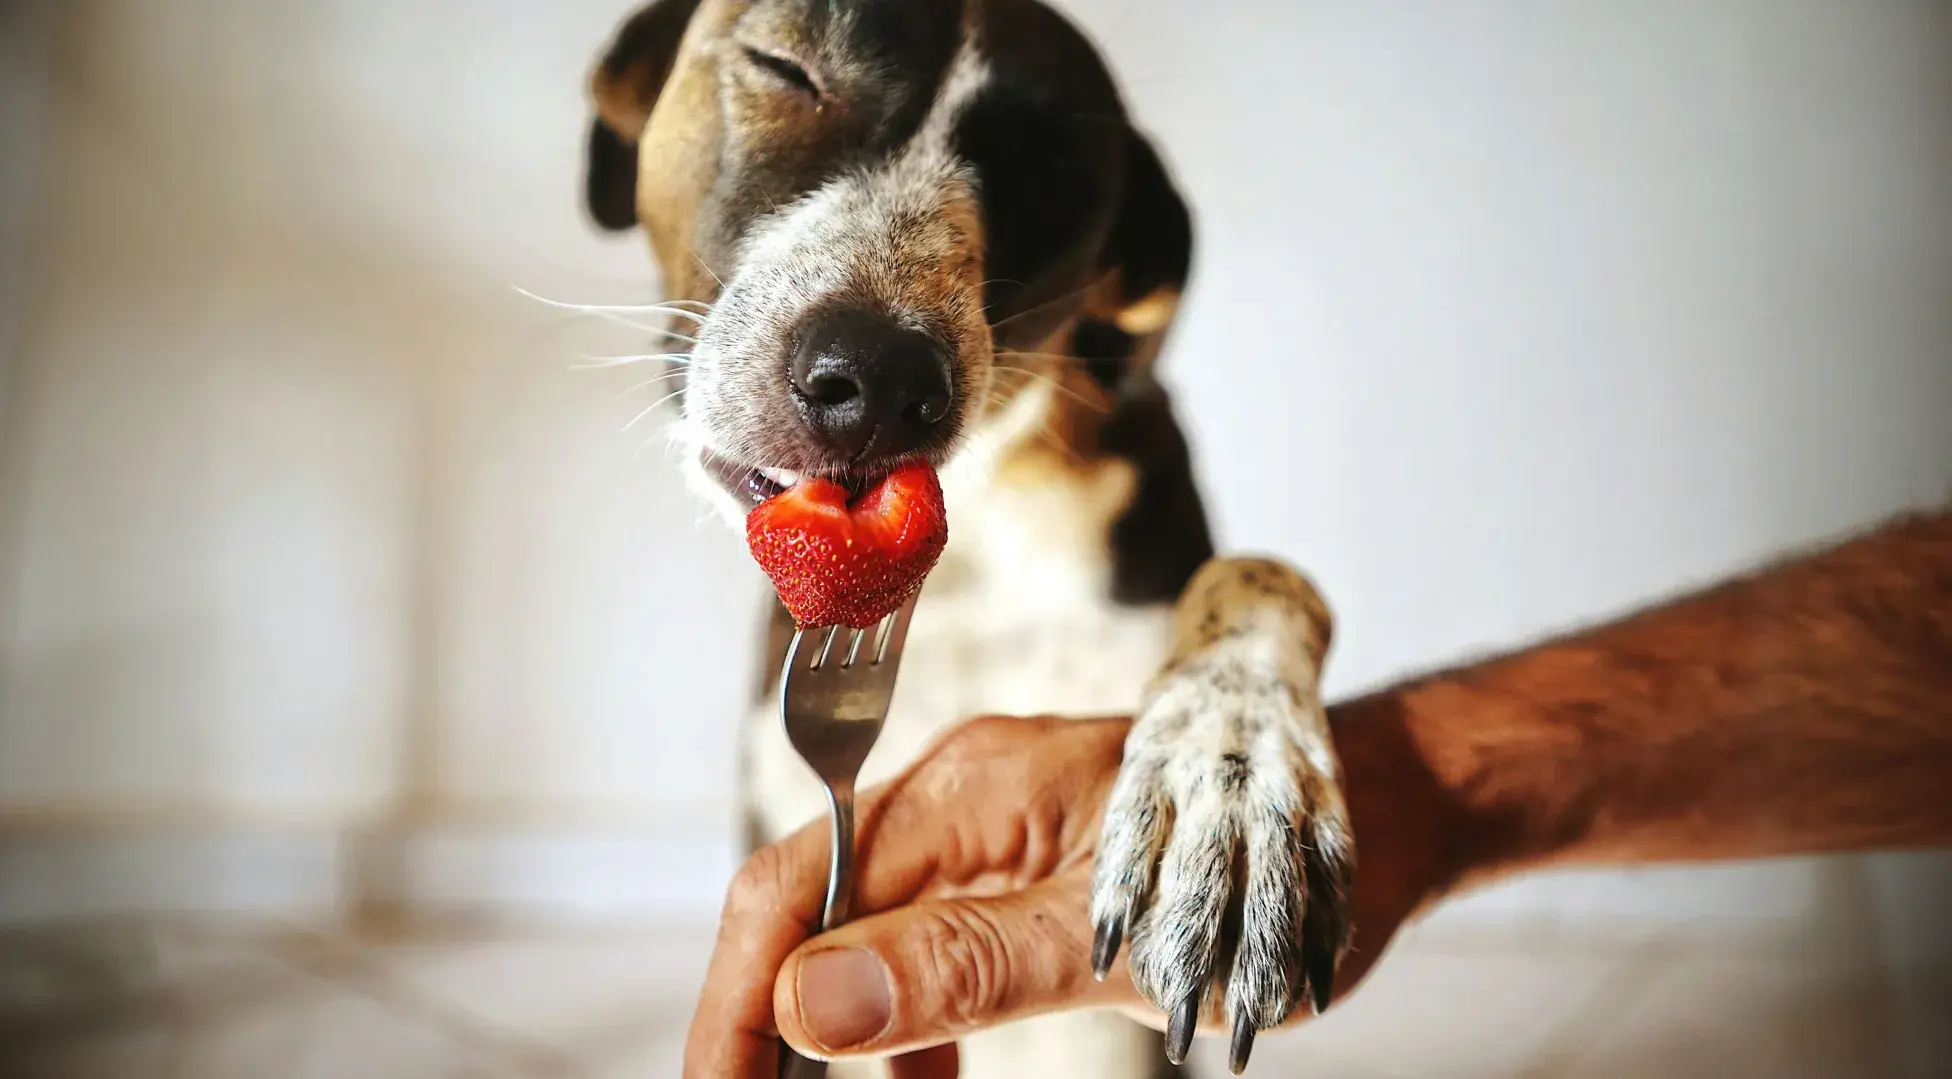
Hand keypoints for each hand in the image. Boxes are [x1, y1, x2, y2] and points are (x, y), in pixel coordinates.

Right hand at [682, 710, 1455, 1076]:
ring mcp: (986, 825)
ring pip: (857, 931)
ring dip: (830, 1031)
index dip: (733, 1003)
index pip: (790, 888)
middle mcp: (957, 794)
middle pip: (805, 908)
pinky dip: (905, 1022)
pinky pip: (923, 938)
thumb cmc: (1268, 861)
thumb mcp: (1120, 938)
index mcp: (965, 790)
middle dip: (767, 1024)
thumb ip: (969, 964)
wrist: (1372, 813)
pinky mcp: (1019, 860)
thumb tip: (810, 1000)